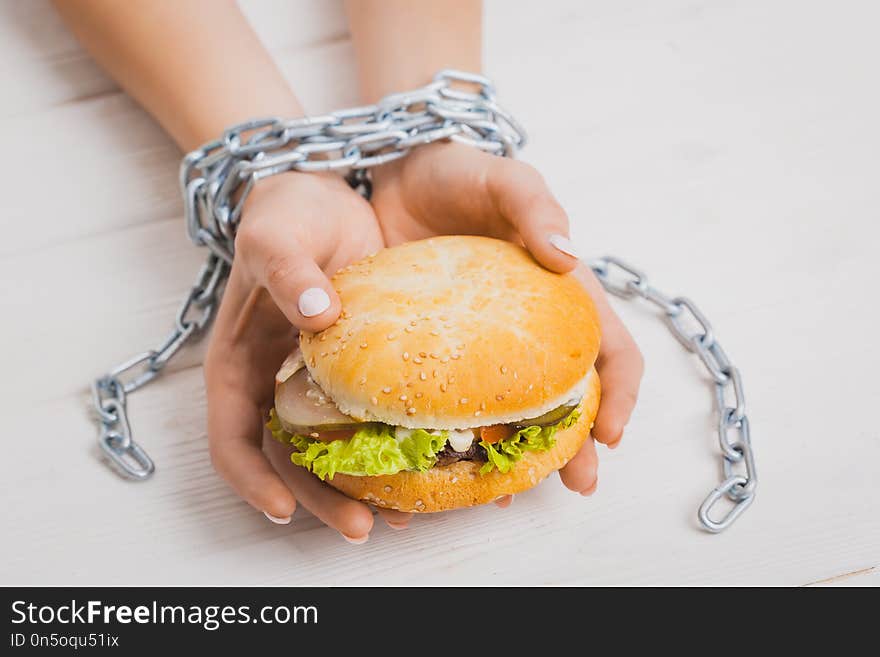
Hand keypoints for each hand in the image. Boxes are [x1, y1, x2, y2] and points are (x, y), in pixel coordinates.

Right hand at [204, 172, 410, 540]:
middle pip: (288, 461)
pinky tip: (428, 459)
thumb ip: (289, 271)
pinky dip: (391, 444)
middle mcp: (277, 384)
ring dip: (360, 486)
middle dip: (319, 500)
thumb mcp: (275, 235)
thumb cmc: (285, 214)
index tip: (282, 510)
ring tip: (405, 514)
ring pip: (332, 451)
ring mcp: (319, 382)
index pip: (231, 439)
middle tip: (363, 527)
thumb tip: (318, 314)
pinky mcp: (360, 371)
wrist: (329, 194)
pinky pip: (371, 417)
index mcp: (240, 366)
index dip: (251, 481)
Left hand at [370, 142, 643, 497]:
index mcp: (561, 293)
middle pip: (569, 395)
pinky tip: (447, 461)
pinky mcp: (434, 348)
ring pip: (513, 409)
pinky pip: (453, 399)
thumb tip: (570, 258)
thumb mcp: (505, 179)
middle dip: (580, 443)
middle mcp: (528, 328)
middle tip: (577, 485)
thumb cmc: (461, 172)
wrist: (395, 171)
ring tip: (509, 489)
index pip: (610, 349)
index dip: (621, 393)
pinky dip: (459, 434)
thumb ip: (537, 207)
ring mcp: (481, 343)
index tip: (613, 436)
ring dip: (522, 451)